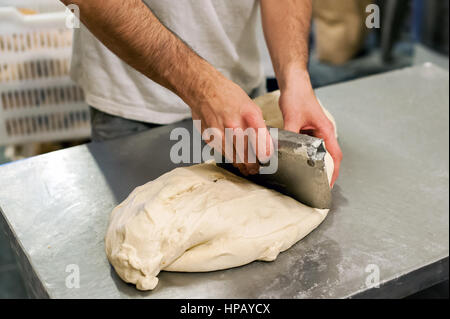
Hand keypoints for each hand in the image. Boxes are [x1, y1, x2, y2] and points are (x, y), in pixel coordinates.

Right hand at [190, 78, 273, 175]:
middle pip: (246, 152)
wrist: (204, 90)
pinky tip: (234, 160)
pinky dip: (230, 157)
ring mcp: (220, 132)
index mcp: (249, 114)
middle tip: (256, 169)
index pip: (260, 138)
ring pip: (234, 156)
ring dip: (242, 165)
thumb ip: (258, 125)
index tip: (267, 159)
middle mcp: (234, 124)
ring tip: (247, 169)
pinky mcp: (210, 138)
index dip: (265, 152)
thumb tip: (265, 144)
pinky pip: (222, 152)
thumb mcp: (250, 106)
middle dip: (253, 164)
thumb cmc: (228, 96)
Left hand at [279, 72, 341, 186]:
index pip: (335, 156)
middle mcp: (323, 133)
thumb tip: (282, 152)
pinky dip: (302, 155)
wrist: (293, 83)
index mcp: (326, 131)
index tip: (329, 185)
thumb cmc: (298, 96)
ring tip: (304, 178)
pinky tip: (293, 162)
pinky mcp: (306, 130)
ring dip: (312, 164)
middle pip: (327, 157)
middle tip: (314, 186)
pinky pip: (306, 147)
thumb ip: (290, 135)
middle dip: (323, 172)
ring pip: (316, 153)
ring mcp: (315, 132)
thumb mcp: (293, 117)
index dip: (333, 172)